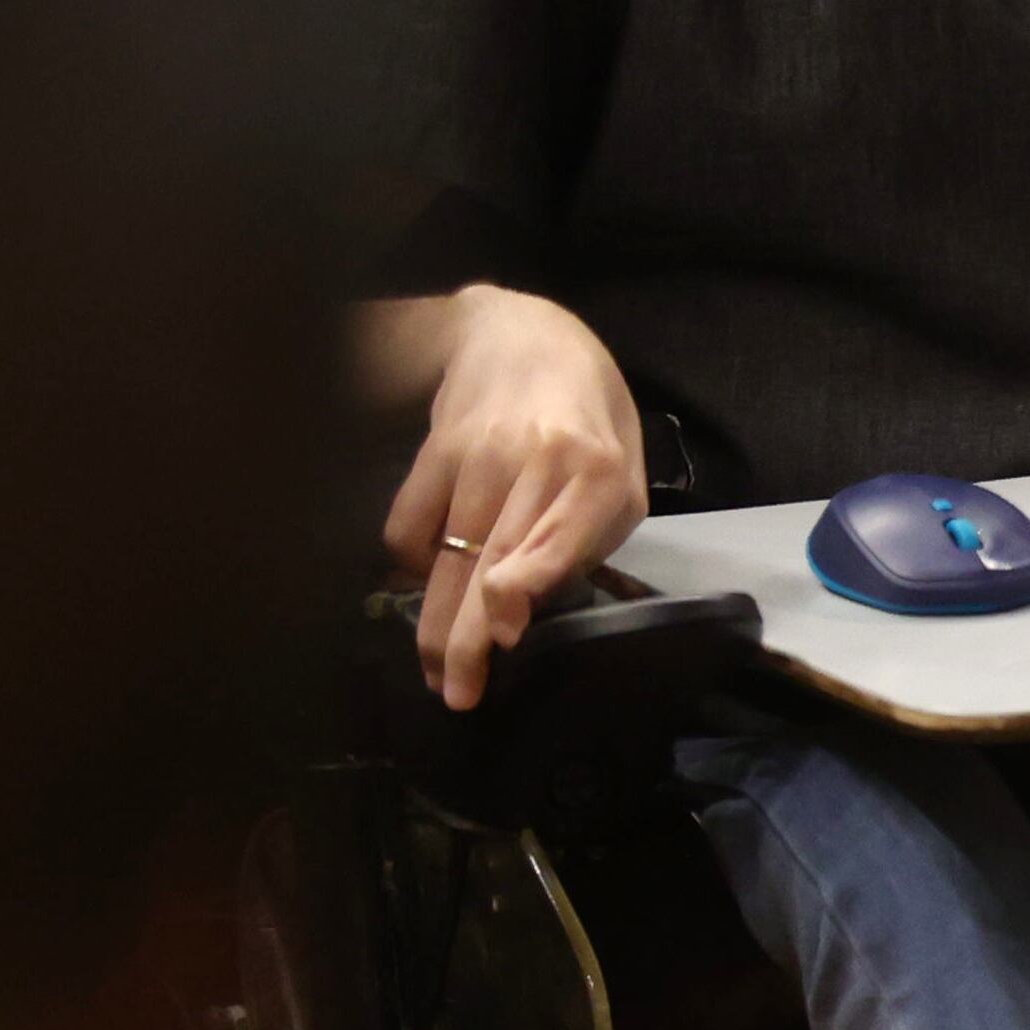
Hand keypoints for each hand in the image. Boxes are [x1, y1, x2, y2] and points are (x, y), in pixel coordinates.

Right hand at [380, 288, 647, 712]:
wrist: (522, 335)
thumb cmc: (587, 414)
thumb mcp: (621, 468)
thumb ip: (590, 532)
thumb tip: (535, 602)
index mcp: (595, 466)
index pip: (560, 531)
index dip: (526, 581)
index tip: (504, 632)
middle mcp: (534, 460)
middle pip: (491, 559)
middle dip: (469, 635)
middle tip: (459, 694)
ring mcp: (476, 456)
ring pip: (445, 556)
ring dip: (434, 623)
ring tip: (436, 671)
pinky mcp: (431, 454)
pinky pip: (408, 529)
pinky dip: (413, 567)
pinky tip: (429, 587)